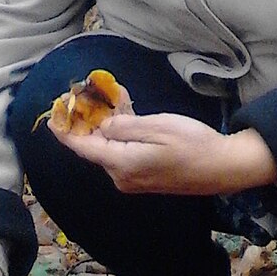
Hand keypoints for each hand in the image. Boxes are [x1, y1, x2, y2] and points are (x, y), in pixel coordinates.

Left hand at [49, 111, 276, 195]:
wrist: (224, 168)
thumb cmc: (194, 144)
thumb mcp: (157, 127)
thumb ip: (123, 127)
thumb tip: (101, 128)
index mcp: (122, 164)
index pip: (83, 148)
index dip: (65, 131)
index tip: (51, 116)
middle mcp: (122, 177)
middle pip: (95, 148)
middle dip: (89, 122)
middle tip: (86, 95)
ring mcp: (134, 180)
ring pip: (110, 149)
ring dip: (107, 126)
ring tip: (112, 99)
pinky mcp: (145, 178)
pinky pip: (123, 154)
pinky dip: (121, 135)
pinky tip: (127, 116)